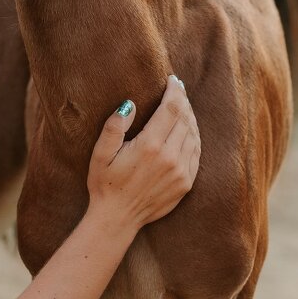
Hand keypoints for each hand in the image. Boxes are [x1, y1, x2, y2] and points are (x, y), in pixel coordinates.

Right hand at [87, 76, 199, 230]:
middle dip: (183, 101)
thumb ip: (114, 127)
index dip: (174, 91)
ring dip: (190, 117)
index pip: (171, 109)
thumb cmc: (104, 183)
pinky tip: (187, 130)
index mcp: (150, 147)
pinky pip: (196, 154)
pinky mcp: (186, 184)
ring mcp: (181, 172)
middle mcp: (170, 158)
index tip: (172, 80)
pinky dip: (194, 137)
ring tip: (183, 106)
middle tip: (177, 89)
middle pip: (185, 119)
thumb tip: (129, 104)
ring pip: (194, 135)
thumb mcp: (100, 154)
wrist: (117, 218)